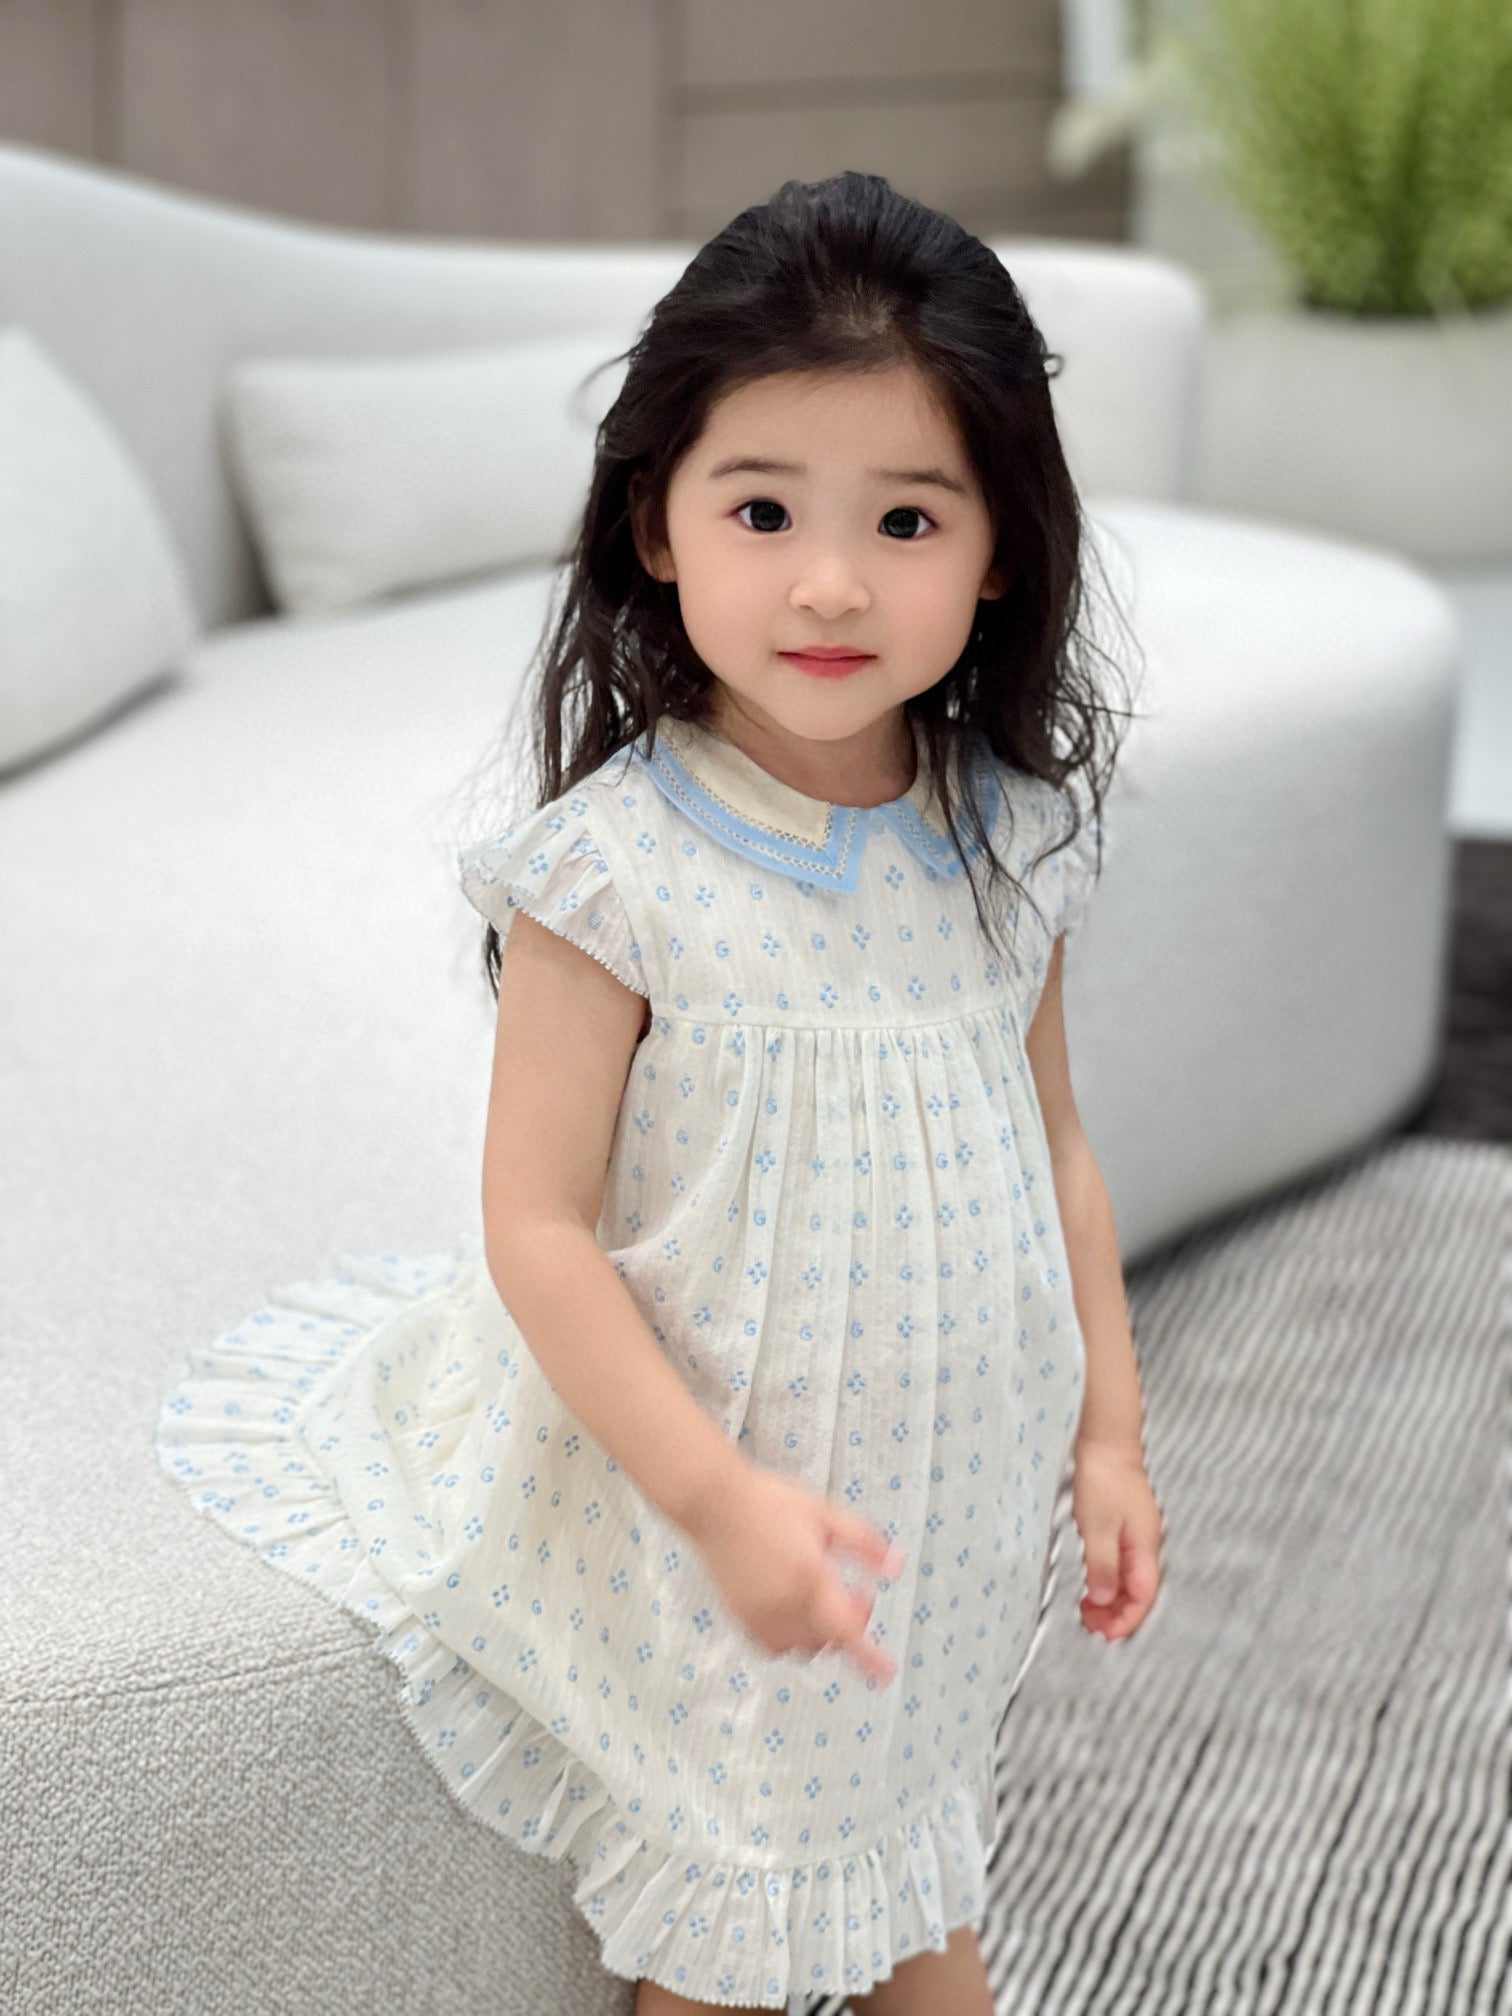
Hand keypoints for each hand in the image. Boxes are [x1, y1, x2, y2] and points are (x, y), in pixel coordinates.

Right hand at [688, 1460, 906, 1685]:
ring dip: (819, 1636)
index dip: (869, 1656)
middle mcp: (783, 1604)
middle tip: (856, 1597)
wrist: (715, 1502)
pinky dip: (789, 1638)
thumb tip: (895, 1567)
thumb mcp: (826, 1513)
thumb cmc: (768, 1502)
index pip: (846, 1629)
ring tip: (821, 1603)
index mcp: (809, 1578)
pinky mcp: (740, 1616)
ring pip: (798, 1649)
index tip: (886, 1672)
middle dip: (847, 1626)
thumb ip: (864, 1543)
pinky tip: (791, 1609)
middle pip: (826, 1642)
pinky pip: (771, 1645)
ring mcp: (758, 1614)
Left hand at [1071, 1435, 1162, 1641]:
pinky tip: (1092, 1584)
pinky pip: (1119, 1563)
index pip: (1143, 1597)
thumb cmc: (1103, 1478)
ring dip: (1110, 1599)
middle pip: (1138, 1592)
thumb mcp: (1098, 1526)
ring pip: (1128, 1579)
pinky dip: (1106, 1579)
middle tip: (1089, 1626)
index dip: (1126, 1620)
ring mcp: (1135, 1534)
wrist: (1104, 1439)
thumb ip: (1103, 1566)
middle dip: (1117, 1615)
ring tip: (1087, 1612)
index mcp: (1145, 1547)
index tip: (1103, 1634)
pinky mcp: (1123, 1525)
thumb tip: (1106, 1602)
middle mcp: (1145, 1544)